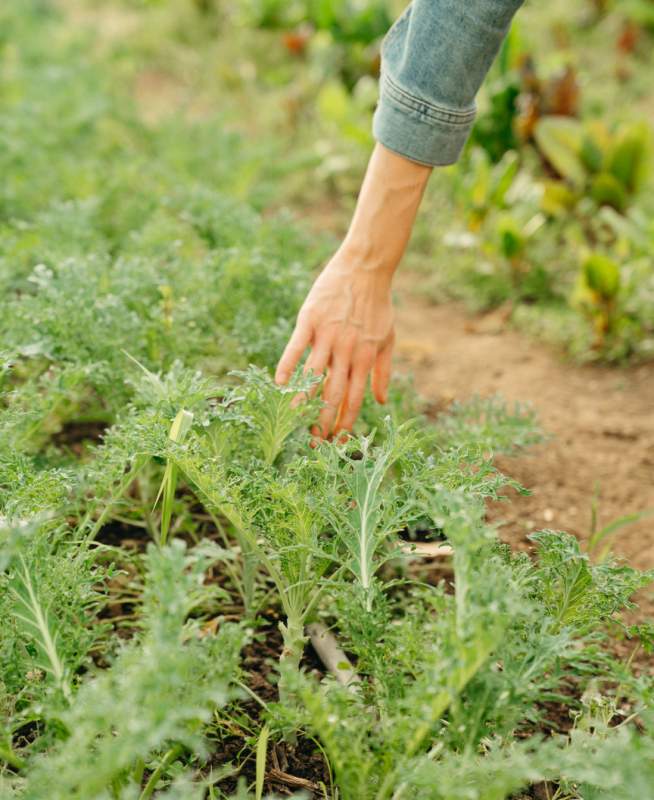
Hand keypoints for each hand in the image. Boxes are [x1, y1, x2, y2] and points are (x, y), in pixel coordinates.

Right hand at [275, 143, 430, 436]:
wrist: (366, 268)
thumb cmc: (378, 305)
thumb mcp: (388, 339)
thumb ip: (383, 372)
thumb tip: (381, 402)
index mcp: (365, 358)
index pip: (354, 399)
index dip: (345, 422)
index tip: (336, 441)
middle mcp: (346, 351)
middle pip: (332, 393)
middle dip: (322, 421)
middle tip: (312, 442)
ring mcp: (327, 335)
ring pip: (313, 374)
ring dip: (302, 399)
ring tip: (292, 419)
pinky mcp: (311, 319)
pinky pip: (296, 347)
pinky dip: (288, 365)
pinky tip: (279, 383)